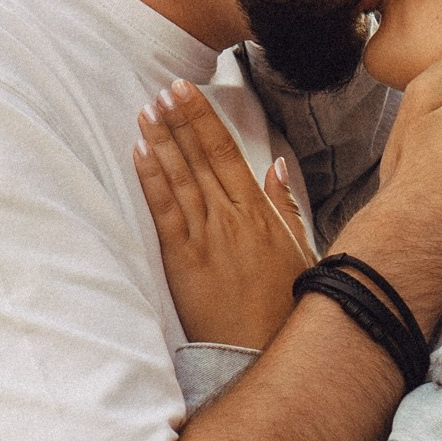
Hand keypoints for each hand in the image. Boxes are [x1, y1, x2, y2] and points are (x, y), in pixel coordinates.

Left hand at [135, 81, 315, 347]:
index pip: (227, 153)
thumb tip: (277, 166)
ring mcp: (206, 238)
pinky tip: (140, 152)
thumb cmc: (285, 308)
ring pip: (181, 177)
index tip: (188, 91)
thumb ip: (286, 207)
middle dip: (180, 119)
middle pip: (201, 157)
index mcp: (259, 213)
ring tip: (147, 110)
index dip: (204, 119)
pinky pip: (165, 211)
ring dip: (163, 140)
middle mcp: (232, 218)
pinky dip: (152, 179)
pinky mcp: (183, 261)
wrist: (263, 352)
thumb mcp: (301, 251)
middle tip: (163, 88)